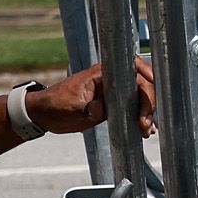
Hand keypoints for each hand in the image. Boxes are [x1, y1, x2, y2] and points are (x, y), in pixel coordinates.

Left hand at [29, 56, 155, 137]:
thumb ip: (85, 108)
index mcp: (102, 73)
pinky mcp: (113, 106)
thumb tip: (99, 110)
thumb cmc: (54, 105)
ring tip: (146, 131)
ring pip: (139, 98)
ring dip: (146, 113)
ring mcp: (114, 93)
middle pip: (141, 85)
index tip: (152, 84)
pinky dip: (140, 119)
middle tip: (145, 122)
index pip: (130, 66)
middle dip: (147, 102)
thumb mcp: (68, 108)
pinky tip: (144, 131)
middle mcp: (112, 80)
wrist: (45, 115)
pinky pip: (132, 110)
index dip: (145, 72)